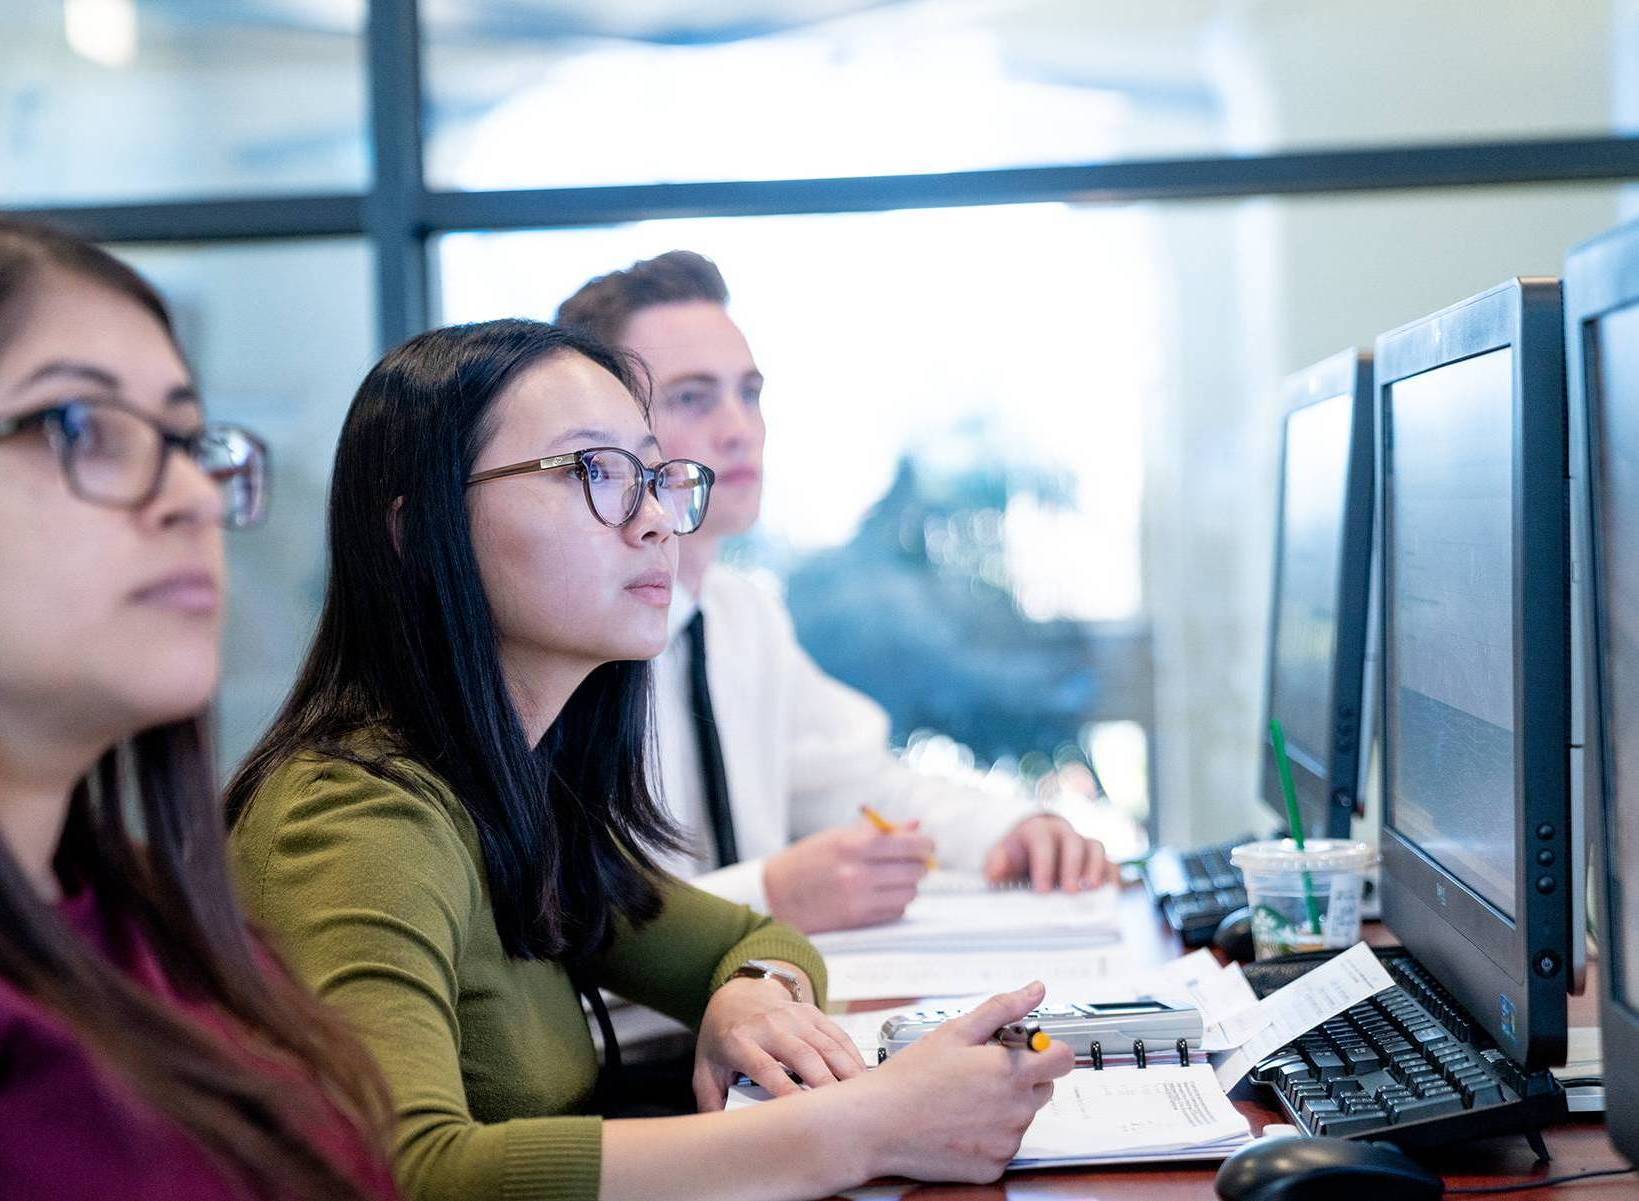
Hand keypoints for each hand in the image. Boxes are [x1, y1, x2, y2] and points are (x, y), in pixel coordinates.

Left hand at [692, 973, 867, 1110]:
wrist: (736, 996)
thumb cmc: (723, 1038)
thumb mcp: (705, 1068)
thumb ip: (710, 1102)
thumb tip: (721, 1134)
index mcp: (739, 1041)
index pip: (764, 1067)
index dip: (784, 1089)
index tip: (800, 1112)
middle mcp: (768, 1025)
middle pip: (803, 1055)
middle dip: (824, 1083)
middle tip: (840, 1111)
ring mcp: (792, 1016)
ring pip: (825, 1044)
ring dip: (845, 1070)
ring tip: (861, 1097)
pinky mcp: (810, 1013)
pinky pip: (836, 1034)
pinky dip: (851, 1055)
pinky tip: (862, 1076)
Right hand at [762, 821, 935, 932]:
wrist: (775, 894)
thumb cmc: (808, 860)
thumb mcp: (838, 836)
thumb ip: (879, 830)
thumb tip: (916, 825)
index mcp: (854, 844)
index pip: (909, 843)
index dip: (925, 844)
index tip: (928, 844)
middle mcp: (859, 872)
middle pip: (914, 869)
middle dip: (921, 864)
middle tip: (916, 861)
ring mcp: (859, 898)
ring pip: (909, 892)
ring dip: (910, 884)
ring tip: (897, 878)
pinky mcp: (858, 919)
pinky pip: (896, 911)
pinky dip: (897, 902)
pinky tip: (884, 894)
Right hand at [842, 981, 1072, 1182]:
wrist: (877, 1124)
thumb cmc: (911, 1078)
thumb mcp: (956, 1032)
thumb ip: (1002, 1009)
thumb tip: (1034, 991)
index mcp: (1010, 1072)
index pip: (1062, 1059)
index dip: (1046, 1051)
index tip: (1027, 1051)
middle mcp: (1016, 1109)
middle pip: (1043, 1089)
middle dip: (1020, 1078)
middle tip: (979, 1074)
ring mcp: (1006, 1142)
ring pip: (1021, 1118)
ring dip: (1002, 1108)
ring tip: (961, 1100)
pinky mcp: (993, 1168)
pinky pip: (1003, 1147)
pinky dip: (987, 1137)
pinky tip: (958, 1124)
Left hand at [982, 814, 1114, 891]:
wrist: (1032, 849)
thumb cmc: (1017, 857)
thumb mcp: (1001, 859)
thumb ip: (996, 864)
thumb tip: (994, 872)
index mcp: (1037, 830)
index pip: (1042, 842)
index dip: (1044, 865)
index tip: (1043, 890)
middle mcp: (1063, 833)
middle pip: (1072, 842)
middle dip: (1072, 867)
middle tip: (1070, 891)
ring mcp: (1082, 844)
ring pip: (1095, 847)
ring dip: (1095, 868)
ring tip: (1092, 889)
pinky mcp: (1097, 860)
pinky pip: (1110, 862)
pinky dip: (1111, 876)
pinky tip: (1108, 892)